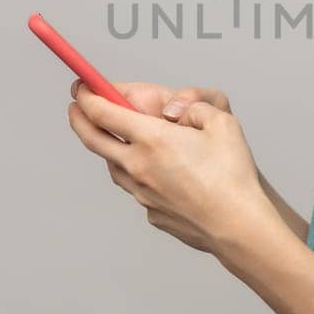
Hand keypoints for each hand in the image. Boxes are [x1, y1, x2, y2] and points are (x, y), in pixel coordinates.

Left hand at [65, 79, 277, 256]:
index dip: (88, 97)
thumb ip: (195, 106)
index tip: (82, 87)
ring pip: (112, 165)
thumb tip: (178, 111)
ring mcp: (141, 192)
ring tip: (115, 138)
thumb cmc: (232, 176)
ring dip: (108, 148)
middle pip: (94, 139)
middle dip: (79, 119)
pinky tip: (155, 172)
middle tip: (76, 107)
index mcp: (152, 139)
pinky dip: (136, 174)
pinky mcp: (152, 212)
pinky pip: (136, 188)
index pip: (103, 113)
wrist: (237, 226)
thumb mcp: (222, 121)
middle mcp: (138, 166)